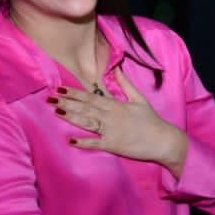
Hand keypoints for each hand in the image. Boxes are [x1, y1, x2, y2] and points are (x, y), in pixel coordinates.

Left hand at [51, 70, 188, 175]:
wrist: (164, 141)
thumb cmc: (152, 121)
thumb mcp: (140, 99)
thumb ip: (125, 84)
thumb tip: (116, 68)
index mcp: (116, 105)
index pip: (91, 97)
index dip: (74, 93)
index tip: (60, 88)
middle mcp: (111, 116)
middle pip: (85, 108)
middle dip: (67, 102)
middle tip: (49, 98)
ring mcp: (112, 131)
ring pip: (87, 122)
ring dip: (71, 117)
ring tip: (56, 111)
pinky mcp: (114, 145)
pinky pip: (96, 143)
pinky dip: (84, 142)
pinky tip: (71, 140)